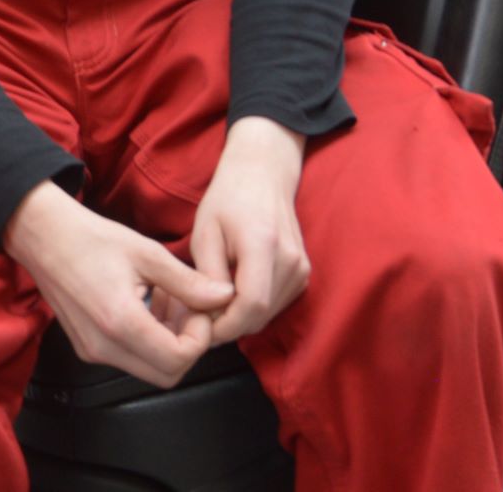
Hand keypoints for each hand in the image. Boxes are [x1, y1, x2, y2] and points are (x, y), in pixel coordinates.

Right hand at [3, 180, 232, 386]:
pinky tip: (152, 305)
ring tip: (172, 301)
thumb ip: (189, 282)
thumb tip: (223, 296)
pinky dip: (150, 340)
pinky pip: (131, 358)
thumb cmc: (94, 239)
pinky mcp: (89, 348)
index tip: (201, 308)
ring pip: (149, 369)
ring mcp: (93, 351)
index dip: (200, 337)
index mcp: (120, 322)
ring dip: (170, 342)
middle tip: (191, 309)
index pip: (178, 360)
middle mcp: (104, 347)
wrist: (46, 238)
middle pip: (167, 375)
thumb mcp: (148, 253)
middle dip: (189, 345)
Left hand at [189, 116, 310, 344]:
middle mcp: (290, 259)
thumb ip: (207, 276)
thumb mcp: (205, 233)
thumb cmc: (228, 200)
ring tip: (214, 300)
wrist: (264, 175)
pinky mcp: (303, 273)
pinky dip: (253, 309)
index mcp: (264, 244)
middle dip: (227, 325)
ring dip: (240, 318)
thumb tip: (209, 316)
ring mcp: (301, 267)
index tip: (199, 327)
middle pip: (260, 315)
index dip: (224, 326)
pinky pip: (276, 306)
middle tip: (199, 315)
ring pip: (268, 315)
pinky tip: (235, 291)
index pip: (252, 305)